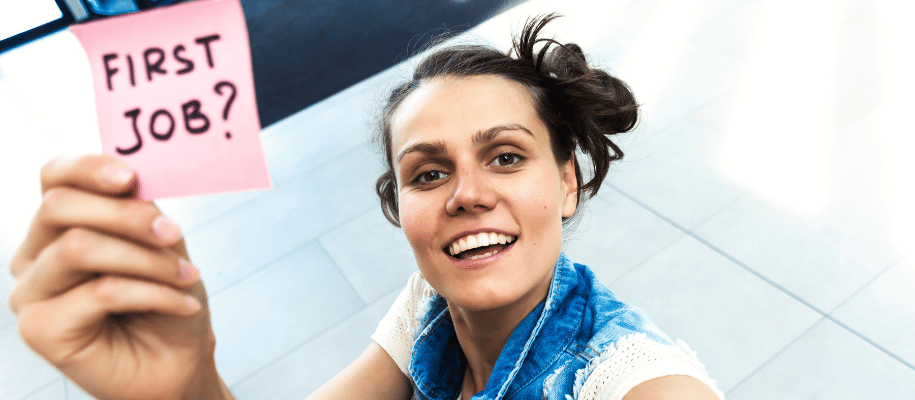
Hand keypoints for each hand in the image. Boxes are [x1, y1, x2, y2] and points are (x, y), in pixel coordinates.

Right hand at [7, 155, 231, 399]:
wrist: (180, 362)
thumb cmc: (168, 299)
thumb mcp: (162, 243)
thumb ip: (140, 209)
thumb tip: (132, 176)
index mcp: (58, 226)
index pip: (53, 177)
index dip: (88, 167)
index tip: (130, 177)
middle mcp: (34, 256)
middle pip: (59, 206)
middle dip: (127, 216)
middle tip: (173, 234)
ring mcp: (30, 292)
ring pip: (77, 247)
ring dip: (145, 259)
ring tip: (186, 275)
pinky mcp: (39, 329)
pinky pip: (99, 292)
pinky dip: (153, 294)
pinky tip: (183, 305)